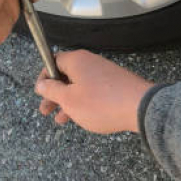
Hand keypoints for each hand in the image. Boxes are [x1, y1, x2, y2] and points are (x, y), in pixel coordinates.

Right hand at [34, 50, 154, 133]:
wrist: (140, 107)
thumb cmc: (101, 103)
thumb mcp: (68, 99)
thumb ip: (51, 91)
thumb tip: (41, 84)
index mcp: (77, 60)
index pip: (53, 61)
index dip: (44, 77)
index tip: (40, 92)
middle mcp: (91, 62)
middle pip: (66, 75)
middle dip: (54, 94)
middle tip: (45, 110)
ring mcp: (105, 73)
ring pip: (79, 86)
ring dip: (68, 102)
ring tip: (61, 120)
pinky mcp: (116, 84)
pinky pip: (94, 91)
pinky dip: (84, 102)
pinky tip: (82, 117)